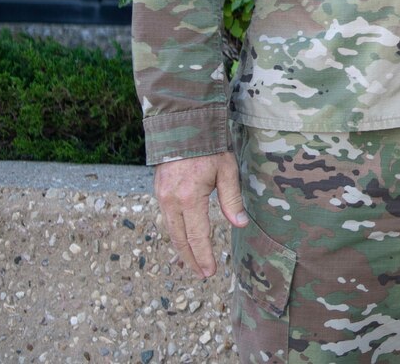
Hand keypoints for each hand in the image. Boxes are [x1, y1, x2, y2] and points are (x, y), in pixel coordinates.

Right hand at [152, 151, 248, 277]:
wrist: (184, 126)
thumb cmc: (210, 148)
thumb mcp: (227, 171)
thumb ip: (232, 200)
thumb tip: (241, 225)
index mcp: (189, 198)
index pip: (197, 236)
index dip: (204, 255)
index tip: (210, 271)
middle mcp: (171, 201)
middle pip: (180, 239)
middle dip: (191, 258)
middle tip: (202, 274)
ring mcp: (162, 197)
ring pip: (171, 231)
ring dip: (182, 249)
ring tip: (193, 263)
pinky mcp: (159, 192)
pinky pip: (167, 219)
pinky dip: (175, 233)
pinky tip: (184, 240)